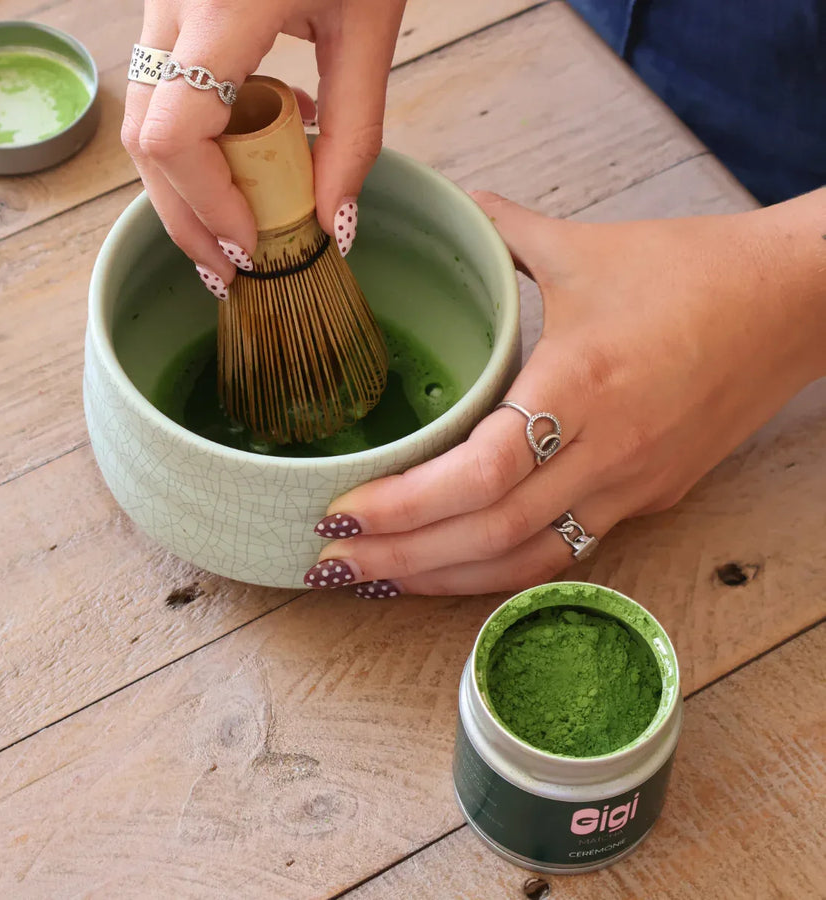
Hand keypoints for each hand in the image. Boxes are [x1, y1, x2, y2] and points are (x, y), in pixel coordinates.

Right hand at [121, 0, 404, 295]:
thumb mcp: (370, 29)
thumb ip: (354, 130)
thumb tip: (332, 221)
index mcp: (223, 6)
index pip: (175, 134)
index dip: (205, 205)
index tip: (250, 244)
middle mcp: (174, 4)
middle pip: (146, 139)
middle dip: (186, 216)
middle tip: (228, 266)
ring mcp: (165, 3)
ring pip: (149, 119)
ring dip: (190, 186)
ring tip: (239, 226)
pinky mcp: (177, 10)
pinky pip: (171, 91)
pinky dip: (205, 141)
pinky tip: (257, 150)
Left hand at [304, 189, 825, 596]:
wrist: (793, 304)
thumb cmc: (693, 270)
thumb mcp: (584, 245)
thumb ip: (503, 230)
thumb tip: (451, 209)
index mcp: (581, 383)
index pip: (478, 474)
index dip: (402, 507)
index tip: (339, 513)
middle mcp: (607, 451)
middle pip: (489, 535)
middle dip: (399, 558)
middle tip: (328, 562)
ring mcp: (631, 487)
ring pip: (525, 561)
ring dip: (442, 580)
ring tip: (376, 578)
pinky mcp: (647, 500)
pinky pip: (561, 554)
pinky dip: (497, 570)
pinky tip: (450, 569)